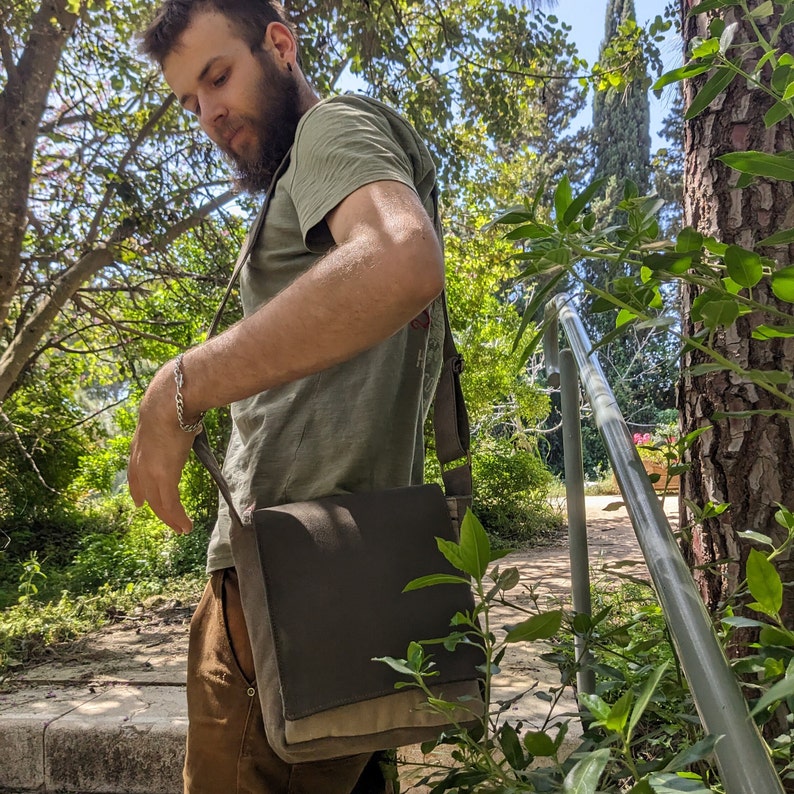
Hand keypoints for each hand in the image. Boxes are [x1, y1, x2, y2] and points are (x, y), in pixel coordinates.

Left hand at [128, 361, 197, 533]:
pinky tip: (186, 526)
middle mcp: (140, 464)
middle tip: (166, 520)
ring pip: (159, 504)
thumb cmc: (172, 403)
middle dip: (155, 508)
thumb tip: (190, 416)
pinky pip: (171, 506)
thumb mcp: (167, 415)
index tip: (139, 500)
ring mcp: (150, 473)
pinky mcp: (164, 479)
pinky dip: (178, 518)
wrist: (167, 405)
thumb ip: (174, 421)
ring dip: (170, 518)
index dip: (138, 489)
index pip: (135, 474)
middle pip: (146, 493)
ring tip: (181, 528)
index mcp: (139, 448)